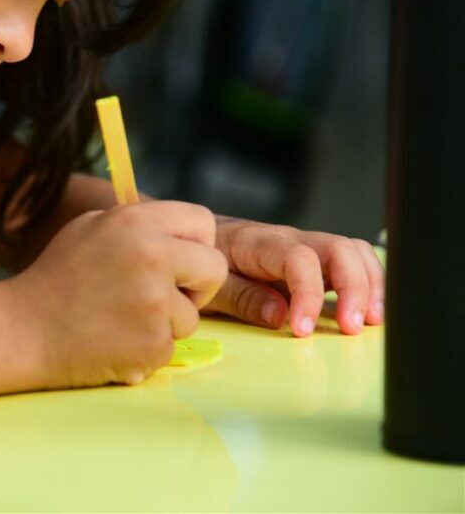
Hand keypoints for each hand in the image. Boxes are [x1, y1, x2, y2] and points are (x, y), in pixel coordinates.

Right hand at [9, 201, 228, 386]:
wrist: (22, 329)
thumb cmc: (55, 278)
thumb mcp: (90, 229)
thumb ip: (136, 226)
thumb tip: (178, 233)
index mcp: (135, 221)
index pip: (202, 222)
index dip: (195, 244)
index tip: (178, 262)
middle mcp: (151, 255)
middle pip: (214, 268)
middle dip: (197, 286)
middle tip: (164, 296)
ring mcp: (155, 301)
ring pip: (192, 315)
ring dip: (165, 323)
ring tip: (121, 320)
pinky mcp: (153, 342)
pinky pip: (170, 347)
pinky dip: (146, 349)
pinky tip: (113, 341)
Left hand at [203, 219, 384, 336]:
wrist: (196, 236)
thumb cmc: (201, 261)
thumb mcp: (209, 285)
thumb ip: (242, 298)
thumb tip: (280, 316)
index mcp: (258, 243)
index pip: (298, 259)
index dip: (307, 294)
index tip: (303, 329)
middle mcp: (288, 239)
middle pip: (339, 248)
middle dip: (354, 287)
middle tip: (352, 328)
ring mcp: (305, 246)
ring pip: (353, 251)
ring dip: (368, 285)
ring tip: (370, 322)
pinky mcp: (314, 259)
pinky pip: (350, 262)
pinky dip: (366, 284)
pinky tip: (367, 311)